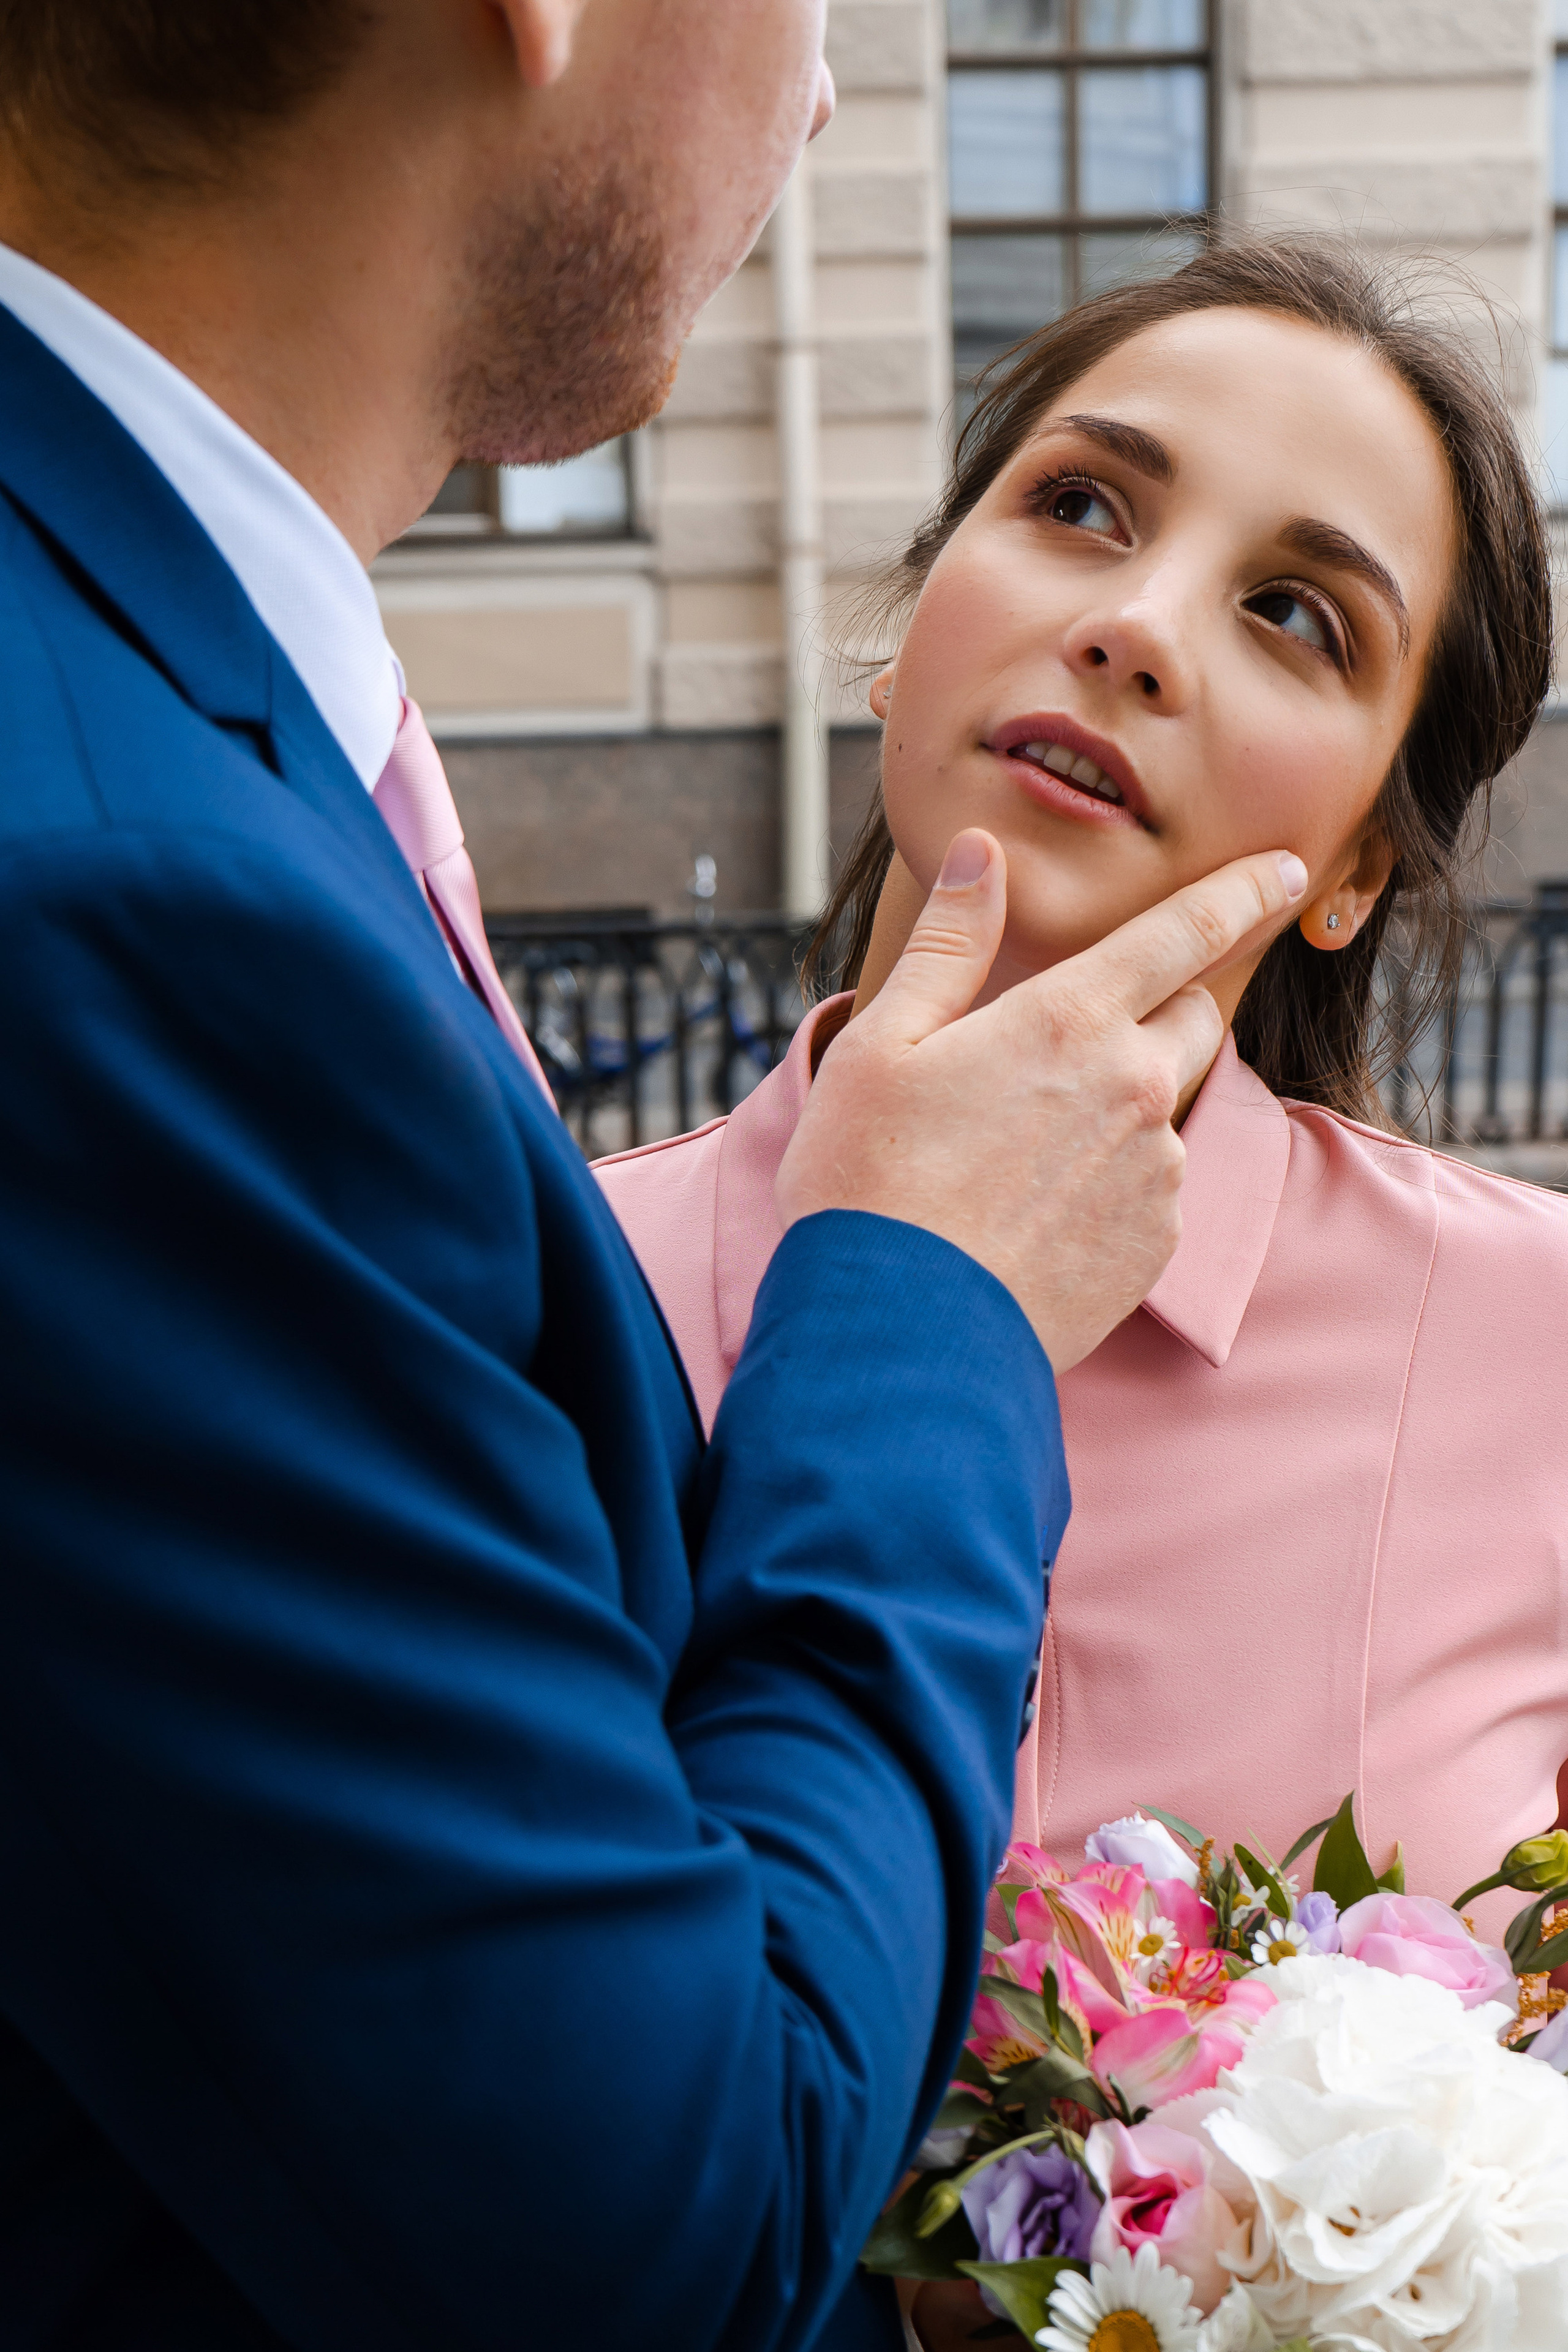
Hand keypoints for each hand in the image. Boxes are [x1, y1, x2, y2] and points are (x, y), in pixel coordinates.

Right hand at [776, 830, 1307, 1370]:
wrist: (897, 1332)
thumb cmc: (869, 1181)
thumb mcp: (882, 1044)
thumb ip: (950, 944)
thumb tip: (983, 854)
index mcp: (1068, 1021)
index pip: (1184, 931)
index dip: (1241, 892)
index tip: (1282, 871)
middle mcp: (1134, 1088)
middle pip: (1194, 1017)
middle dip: (1163, 1008)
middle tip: (1076, 1044)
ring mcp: (1155, 1172)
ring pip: (1162, 1112)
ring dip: (1118, 1112)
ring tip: (1019, 1161)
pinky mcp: (1157, 1245)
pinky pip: (1151, 1193)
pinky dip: (1111, 1189)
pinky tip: (1036, 1216)